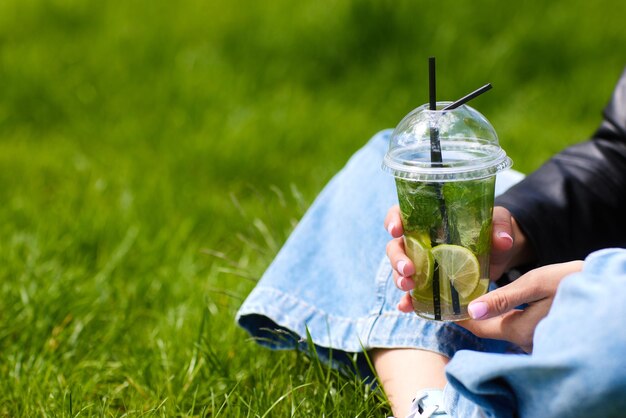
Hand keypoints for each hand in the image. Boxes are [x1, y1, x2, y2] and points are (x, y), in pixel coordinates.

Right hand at [384, 205, 532, 312]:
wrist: (499, 253)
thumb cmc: (492, 230)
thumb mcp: (499, 222)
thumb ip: (500, 227)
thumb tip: (502, 241)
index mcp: (430, 219)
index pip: (402, 214)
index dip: (394, 220)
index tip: (396, 230)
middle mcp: (420, 240)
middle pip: (396, 246)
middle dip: (397, 258)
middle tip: (408, 269)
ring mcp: (423, 263)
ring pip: (400, 269)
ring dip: (399, 278)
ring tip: (408, 287)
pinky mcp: (430, 283)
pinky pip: (413, 292)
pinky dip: (407, 300)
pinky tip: (406, 307)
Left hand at [457, 260, 582, 351]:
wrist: (609, 291)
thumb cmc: (572, 283)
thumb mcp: (535, 284)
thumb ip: (503, 298)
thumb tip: (472, 311)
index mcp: (520, 330)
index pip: (481, 330)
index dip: (462, 320)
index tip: (447, 310)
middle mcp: (529, 343)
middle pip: (494, 331)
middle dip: (477, 318)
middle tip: (460, 300)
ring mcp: (541, 342)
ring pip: (508, 330)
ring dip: (495, 317)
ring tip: (480, 298)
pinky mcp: (550, 336)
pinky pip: (523, 329)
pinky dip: (512, 317)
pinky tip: (509, 305)